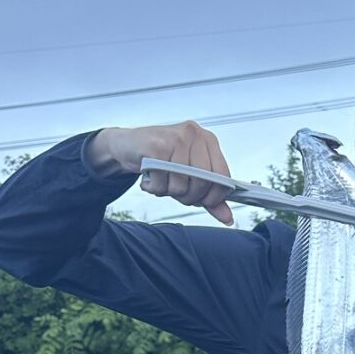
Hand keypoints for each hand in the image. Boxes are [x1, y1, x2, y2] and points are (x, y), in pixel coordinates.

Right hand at [87, 122, 235, 224]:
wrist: (127, 145)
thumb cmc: (161, 158)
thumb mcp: (189, 174)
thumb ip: (209, 195)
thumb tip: (227, 218)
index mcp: (207, 140)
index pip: (223, 175)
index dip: (214, 196)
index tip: (203, 202)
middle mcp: (194, 135)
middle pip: (202, 182)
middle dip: (189, 197)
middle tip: (177, 193)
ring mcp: (175, 139)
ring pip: (181, 185)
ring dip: (169, 192)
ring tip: (161, 182)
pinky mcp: (155, 146)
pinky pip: (161, 183)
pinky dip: (154, 189)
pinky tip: (150, 178)